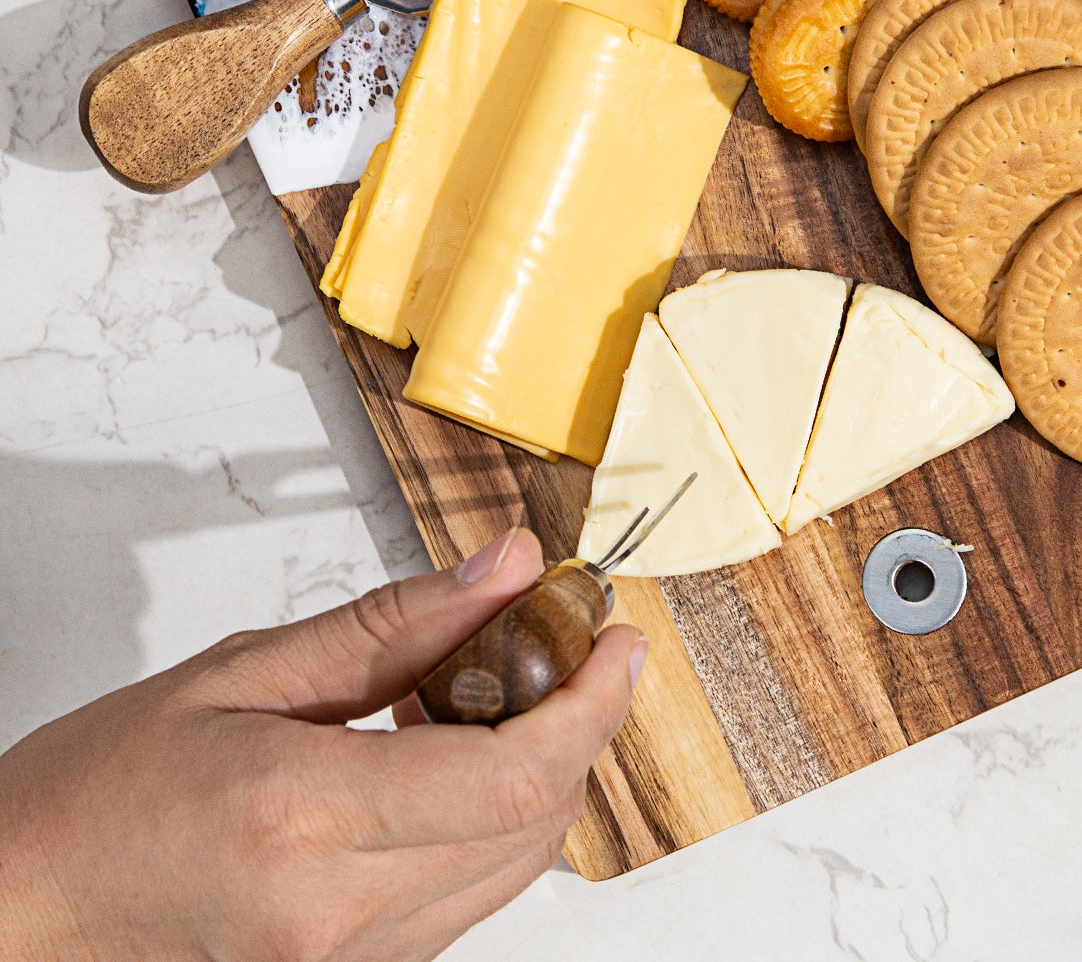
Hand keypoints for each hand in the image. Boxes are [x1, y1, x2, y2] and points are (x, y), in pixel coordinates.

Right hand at [0, 528, 645, 961]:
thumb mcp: (241, 674)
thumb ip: (392, 623)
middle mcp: (339, 914)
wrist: (15, 917)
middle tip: (568, 647)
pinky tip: (444, 760)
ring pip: (512, 870)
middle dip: (580, 727)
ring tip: (495, 694)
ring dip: (538, 775)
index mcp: (306, 819)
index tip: (617, 640)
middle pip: (535, 824)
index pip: (516, 772)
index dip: (593, 701)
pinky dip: (485, 823)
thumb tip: (506, 568)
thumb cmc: (93, 796)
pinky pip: (462, 901)